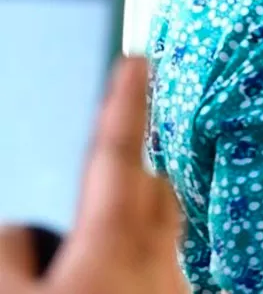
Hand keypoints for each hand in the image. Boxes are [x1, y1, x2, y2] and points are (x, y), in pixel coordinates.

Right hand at [0, 58, 187, 293]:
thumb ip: (9, 249)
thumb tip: (17, 227)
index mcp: (116, 240)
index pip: (118, 151)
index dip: (125, 102)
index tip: (137, 60)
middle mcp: (159, 256)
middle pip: (153, 189)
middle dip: (131, 170)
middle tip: (102, 167)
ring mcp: (177, 284)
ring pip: (164, 230)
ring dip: (135, 220)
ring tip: (96, 236)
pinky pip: (167, 266)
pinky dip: (144, 259)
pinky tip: (116, 280)